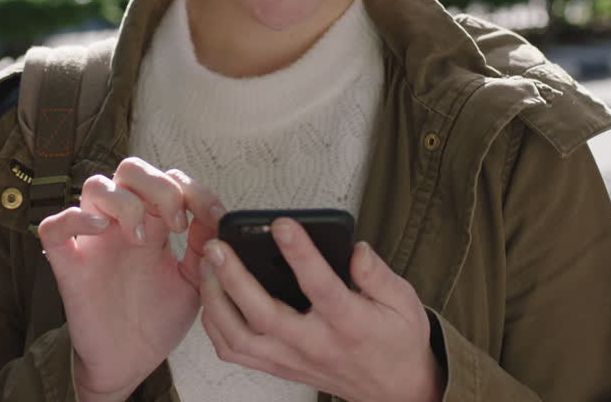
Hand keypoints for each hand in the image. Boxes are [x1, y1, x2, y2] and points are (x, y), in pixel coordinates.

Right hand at [37, 159, 222, 401]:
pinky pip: (54, 226)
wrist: (130, 363)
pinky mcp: (69, 264)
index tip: (213, 217)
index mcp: (154, 224)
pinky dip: (76, 219)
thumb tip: (218, 219)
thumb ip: (205, 249)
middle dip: (159, 186)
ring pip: (95, 186)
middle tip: (177, 224)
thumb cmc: (157, 320)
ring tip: (142, 239)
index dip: (194, 189)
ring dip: (125, 202)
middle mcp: (123, 224)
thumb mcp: (194, 282)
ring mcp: (94, 241)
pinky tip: (102, 230)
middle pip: (131, 169)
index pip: (169, 179)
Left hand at [199, 218, 443, 401]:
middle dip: (235, 277)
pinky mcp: (279, 366)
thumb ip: (378, 274)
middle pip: (264, 314)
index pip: (320, 286)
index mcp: (349, 323)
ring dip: (216, 301)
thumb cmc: (396, 340)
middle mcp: (315, 343)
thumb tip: (355, 249)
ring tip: (206, 266)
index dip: (300, 254)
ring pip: (240, 336)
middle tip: (217, 245)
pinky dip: (216, 326)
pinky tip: (212, 298)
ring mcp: (292, 358)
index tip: (282, 224)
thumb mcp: (404, 302)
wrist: (394, 390)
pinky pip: (236, 351)